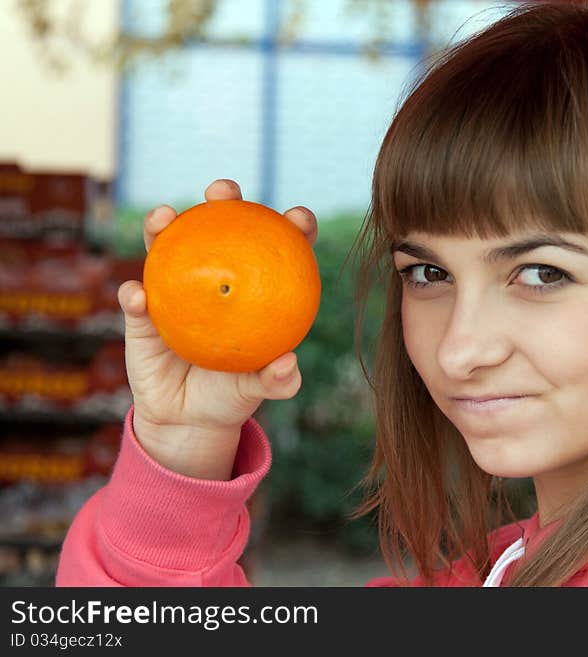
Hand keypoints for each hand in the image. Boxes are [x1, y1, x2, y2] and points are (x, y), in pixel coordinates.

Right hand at [119, 179, 317, 478]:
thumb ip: (277, 380)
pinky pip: (135, 300)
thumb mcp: (258, 390)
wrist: (188, 419)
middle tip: (223, 192)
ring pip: (166, 247)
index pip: (276, 249)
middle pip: (218, 227)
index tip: (298, 218)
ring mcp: (174, 289)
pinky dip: (134, 295)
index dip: (291, 227)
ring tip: (164, 217)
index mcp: (251, 288)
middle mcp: (213, 277)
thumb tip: (289, 362)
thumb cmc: (231, 395)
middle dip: (223, 198)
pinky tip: (138, 296)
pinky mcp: (141, 313)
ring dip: (162, 226)